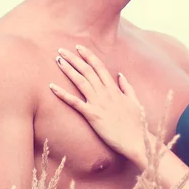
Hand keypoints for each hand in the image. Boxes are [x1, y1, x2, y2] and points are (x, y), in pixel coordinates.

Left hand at [50, 45, 145, 159]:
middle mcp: (105, 93)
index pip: (99, 67)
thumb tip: (120, 75)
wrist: (136, 141)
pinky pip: (74, 102)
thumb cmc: (137, 124)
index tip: (79, 47)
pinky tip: (52, 86)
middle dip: (74, 59)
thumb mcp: (135, 102)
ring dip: (68, 70)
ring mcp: (98, 103)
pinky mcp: (92, 115)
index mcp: (114, 89)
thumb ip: (127, 87)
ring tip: (58, 60)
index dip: (88, 56)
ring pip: (80, 81)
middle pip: (87, 71)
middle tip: (61, 50)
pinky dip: (62, 94)